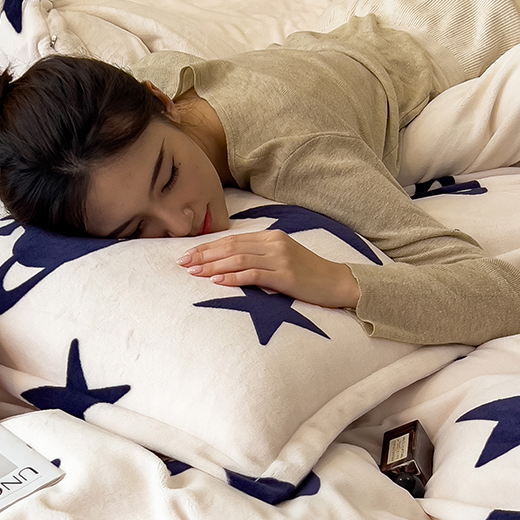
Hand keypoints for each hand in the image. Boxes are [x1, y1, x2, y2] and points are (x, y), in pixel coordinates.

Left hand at [179, 229, 359, 308]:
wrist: (338, 283)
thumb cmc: (308, 276)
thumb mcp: (282, 260)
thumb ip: (259, 258)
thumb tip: (230, 264)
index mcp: (270, 237)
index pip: (232, 239)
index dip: (207, 247)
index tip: (188, 254)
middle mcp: (273, 243)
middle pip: (231, 246)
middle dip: (204, 255)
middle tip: (182, 263)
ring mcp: (280, 258)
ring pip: (238, 258)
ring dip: (213, 266)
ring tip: (193, 272)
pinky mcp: (285, 275)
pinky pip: (253, 274)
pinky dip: (233, 277)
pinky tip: (217, 281)